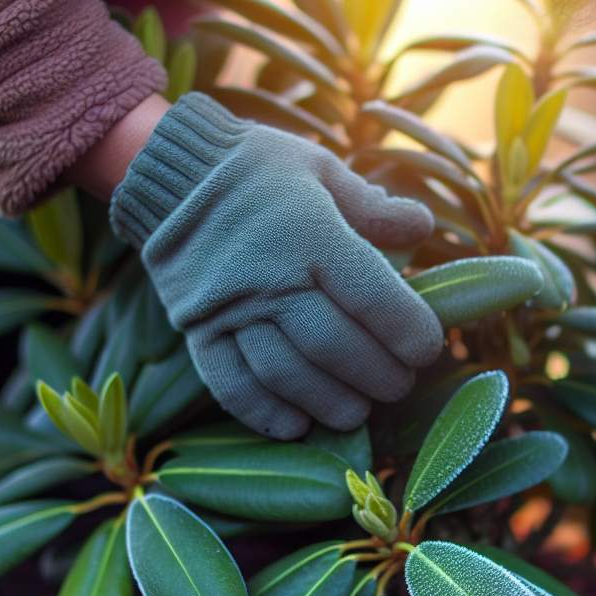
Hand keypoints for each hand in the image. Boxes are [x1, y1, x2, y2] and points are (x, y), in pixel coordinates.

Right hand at [110, 94, 442, 438]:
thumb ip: (372, 208)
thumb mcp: (320, 170)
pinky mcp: (197, 329)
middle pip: (335, 346)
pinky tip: (296, 425)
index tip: (427, 349)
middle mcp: (272, 277)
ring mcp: (230, 308)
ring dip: (329, 402)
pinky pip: (230, 383)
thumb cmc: (257, 169)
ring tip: (356, 413)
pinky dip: (265, 412)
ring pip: (287, 373)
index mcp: (312, 234)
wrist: (169, 172)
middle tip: (398, 386)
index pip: (374, 298)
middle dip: (378, 376)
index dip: (410, 332)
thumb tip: (423, 227)